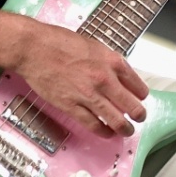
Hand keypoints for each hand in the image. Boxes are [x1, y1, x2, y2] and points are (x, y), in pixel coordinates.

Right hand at [0, 11, 148, 137]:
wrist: (35, 48)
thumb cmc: (60, 43)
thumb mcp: (95, 47)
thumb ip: (109, 63)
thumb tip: (120, 77)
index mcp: (113, 62)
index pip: (138, 86)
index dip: (141, 96)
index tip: (140, 99)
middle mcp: (105, 80)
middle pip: (132, 107)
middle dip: (138, 115)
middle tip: (138, 118)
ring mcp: (88, 95)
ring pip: (116, 121)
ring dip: (124, 129)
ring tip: (126, 131)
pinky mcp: (71, 106)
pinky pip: (94, 125)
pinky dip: (103, 132)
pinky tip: (107, 133)